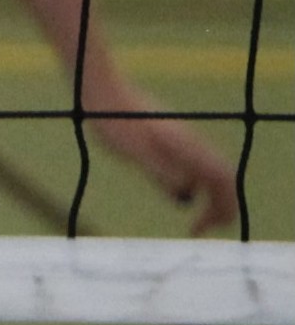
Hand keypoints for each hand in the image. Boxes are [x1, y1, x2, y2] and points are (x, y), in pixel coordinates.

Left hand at [84, 98, 242, 235]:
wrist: (100, 92)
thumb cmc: (114, 121)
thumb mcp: (135, 151)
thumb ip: (160, 170)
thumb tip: (187, 193)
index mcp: (187, 146)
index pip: (223, 180)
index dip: (221, 208)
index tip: (197, 230)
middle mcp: (191, 142)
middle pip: (223, 177)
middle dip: (221, 207)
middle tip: (199, 232)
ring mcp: (182, 139)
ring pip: (211, 171)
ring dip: (212, 198)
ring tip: (197, 223)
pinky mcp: (170, 137)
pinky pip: (196, 165)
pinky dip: (199, 185)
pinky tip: (181, 193)